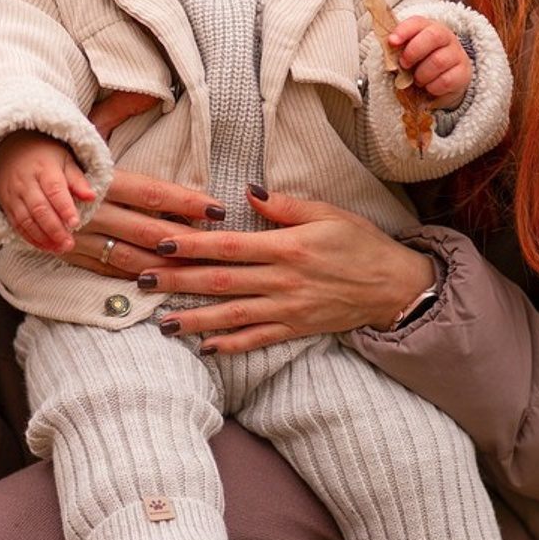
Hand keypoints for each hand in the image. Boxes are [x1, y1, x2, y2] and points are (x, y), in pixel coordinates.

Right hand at [0, 131, 94, 253]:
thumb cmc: (45, 155)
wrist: (9, 148)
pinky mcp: (6, 205)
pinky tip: (45, 247)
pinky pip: (17, 225)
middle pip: (39, 209)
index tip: (75, 223)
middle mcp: (26, 182)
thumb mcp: (65, 159)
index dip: (64, 208)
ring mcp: (13, 195)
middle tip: (69, 244)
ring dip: (43, 238)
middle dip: (55, 229)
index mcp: (44, 169)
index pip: (54, 190)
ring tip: (59, 249)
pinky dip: (30, 238)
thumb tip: (92, 197)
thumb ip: (77, 179)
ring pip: (26, 220)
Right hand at [54, 92, 227, 275]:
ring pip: (131, 257)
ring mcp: (82, 237)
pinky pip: (108, 270)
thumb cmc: (58, 151)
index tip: (216, 208)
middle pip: (148, 230)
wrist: (8, 175)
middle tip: (218, 247)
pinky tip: (160, 279)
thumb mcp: (87, 130)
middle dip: (185, 241)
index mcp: (102, 179)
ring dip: (164, 265)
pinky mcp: (71, 254)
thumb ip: (119, 113)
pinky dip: (134, 275)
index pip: (153, 193)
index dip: (186, 202)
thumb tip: (151, 95)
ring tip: (197, 268)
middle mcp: (94, 210)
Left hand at [137, 186, 436, 353]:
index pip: (229, 246)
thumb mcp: (327, 213)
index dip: (193, 246)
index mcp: (287, 247)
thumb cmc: (361, 244)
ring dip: (194, 319)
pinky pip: (257, 340)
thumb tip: (248, 193)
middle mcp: (283, 281)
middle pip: (220, 282)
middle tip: (143, 281)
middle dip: (178, 282)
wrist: (395, 286)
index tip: (161, 243)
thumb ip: (285, 206)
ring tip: (161, 322)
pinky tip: (203, 347)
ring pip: (232, 316)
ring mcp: (288, 309)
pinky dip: (230, 345)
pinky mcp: (296, 329)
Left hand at [389, 16, 471, 109]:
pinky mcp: (464, 74)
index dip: (403, 30)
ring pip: (438, 61)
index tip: (392, 42)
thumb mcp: (407, 54)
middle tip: (404, 65)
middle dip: (413, 51)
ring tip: (418, 80)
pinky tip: (429, 87)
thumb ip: (397, 50)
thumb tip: (386, 49)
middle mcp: (446, 38)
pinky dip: (432, 87)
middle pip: (433, 36)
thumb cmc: (421, 65)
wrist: (444, 83)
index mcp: (429, 28)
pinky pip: (446, 80)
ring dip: (422, 74)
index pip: (418, 22)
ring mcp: (457, 55)